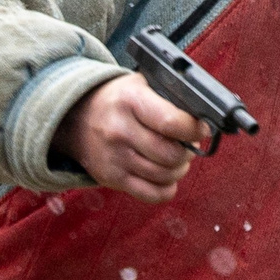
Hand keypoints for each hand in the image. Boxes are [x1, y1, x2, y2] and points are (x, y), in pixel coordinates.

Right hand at [55, 73, 209, 202]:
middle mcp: (119, 130)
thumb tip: (203, 121)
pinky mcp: (112, 179)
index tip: (200, 129)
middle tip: (186, 145)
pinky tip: (165, 176)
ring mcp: (114, 158)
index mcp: (130, 101)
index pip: (171, 123)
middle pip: (171, 155)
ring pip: (165, 176)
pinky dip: (166, 188)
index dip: (194, 130)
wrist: (76, 118)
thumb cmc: (119, 101)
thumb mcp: (140, 85)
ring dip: (178, 169)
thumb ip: (169, 99)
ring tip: (175, 158)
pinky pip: (153, 194)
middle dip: (187, 152)